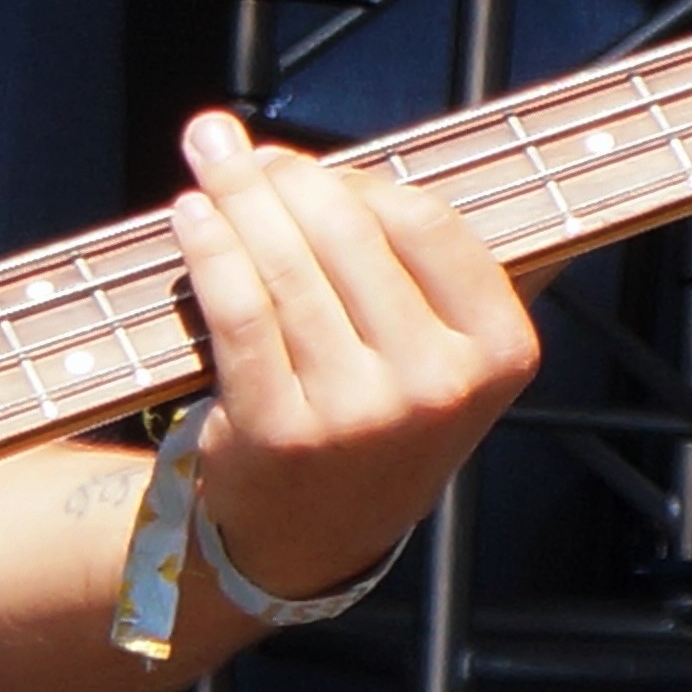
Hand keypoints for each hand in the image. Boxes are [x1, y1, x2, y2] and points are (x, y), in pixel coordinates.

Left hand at [164, 109, 543, 604]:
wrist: (314, 538)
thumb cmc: (377, 421)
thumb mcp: (450, 360)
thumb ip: (440, 270)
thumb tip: (387, 155)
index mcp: (500, 352)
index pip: (427, 223)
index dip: (359, 179)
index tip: (316, 168)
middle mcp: (437, 385)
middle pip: (348, 233)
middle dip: (284, 176)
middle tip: (243, 152)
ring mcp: (359, 413)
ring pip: (286, 266)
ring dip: (236, 195)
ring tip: (209, 157)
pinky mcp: (281, 431)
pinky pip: (238, 311)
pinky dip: (209, 250)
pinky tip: (192, 217)